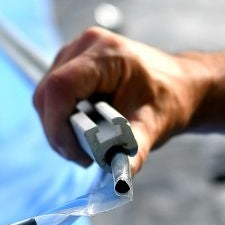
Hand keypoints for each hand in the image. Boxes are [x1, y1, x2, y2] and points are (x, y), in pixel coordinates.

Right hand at [32, 27, 205, 173]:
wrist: (179, 85)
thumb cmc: (168, 99)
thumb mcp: (154, 125)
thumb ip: (135, 151)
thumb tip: (120, 179)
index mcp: (107, 54)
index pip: (61, 87)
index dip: (57, 125)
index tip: (75, 153)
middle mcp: (87, 45)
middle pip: (48, 93)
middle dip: (58, 131)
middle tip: (82, 156)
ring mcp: (76, 51)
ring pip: (45, 95)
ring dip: (58, 125)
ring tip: (82, 145)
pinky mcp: (72, 61)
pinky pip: (52, 93)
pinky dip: (61, 116)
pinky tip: (81, 128)